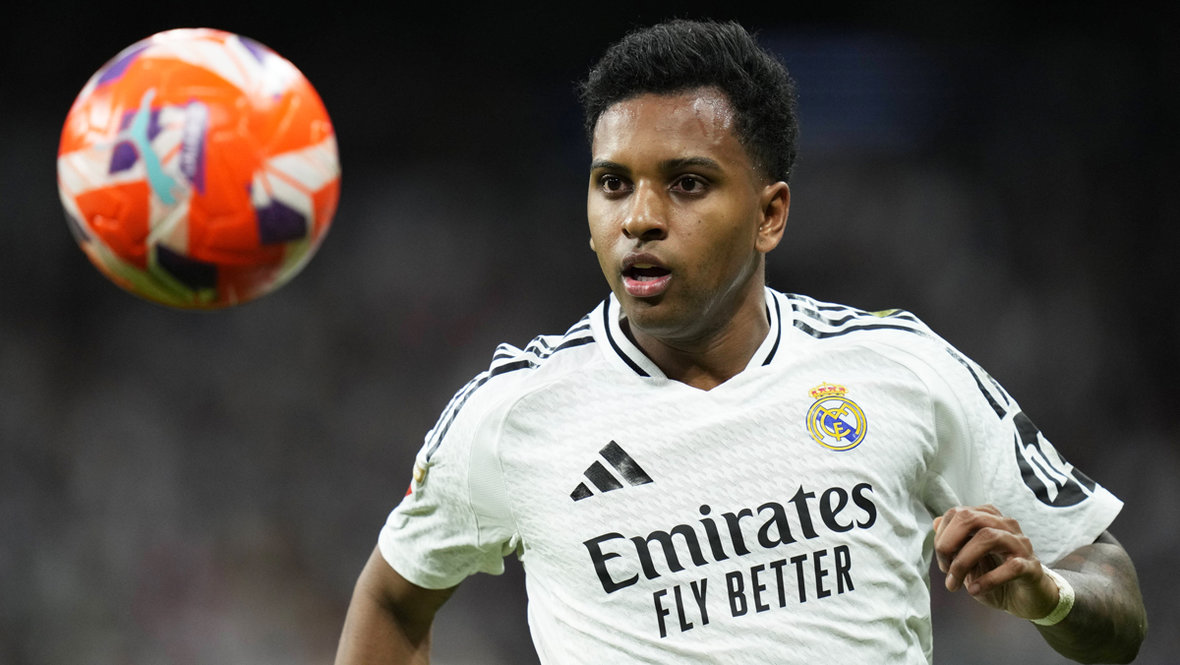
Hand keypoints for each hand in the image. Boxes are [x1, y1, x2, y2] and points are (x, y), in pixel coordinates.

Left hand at [932, 504, 1058, 619]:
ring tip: (954, 583)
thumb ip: (953, 541)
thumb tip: (936, 522)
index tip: (942, 562)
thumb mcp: (969, 560)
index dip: (942, 537)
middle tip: (944, 570)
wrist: (1028, 599)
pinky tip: (975, 590)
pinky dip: (988, 579)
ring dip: (963, 562)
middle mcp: (1006, 526)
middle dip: (949, 544)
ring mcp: (1020, 544)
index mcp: (989, 520)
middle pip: (971, 518)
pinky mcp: (1032, 567)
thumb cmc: (996, 576)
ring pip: (988, 537)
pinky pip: (1011, 566)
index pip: (958, 513)